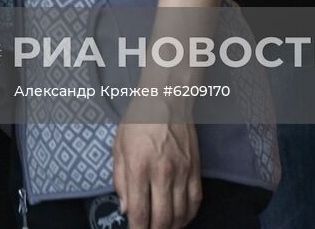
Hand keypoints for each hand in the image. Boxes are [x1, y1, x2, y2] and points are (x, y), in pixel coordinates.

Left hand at [114, 107, 201, 228]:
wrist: (167, 98)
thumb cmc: (138, 120)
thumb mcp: (118, 146)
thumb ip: (119, 179)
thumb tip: (125, 208)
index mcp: (139, 166)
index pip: (139, 211)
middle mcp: (162, 173)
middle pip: (162, 218)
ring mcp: (182, 172)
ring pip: (180, 214)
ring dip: (171, 226)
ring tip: (162, 227)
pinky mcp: (196, 170)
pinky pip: (195, 201)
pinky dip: (188, 215)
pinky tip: (180, 219)